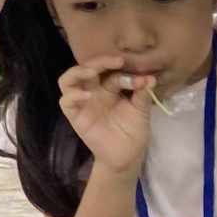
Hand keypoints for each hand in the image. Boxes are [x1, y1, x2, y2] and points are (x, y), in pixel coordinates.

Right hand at [56, 54, 154, 173]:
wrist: (127, 155)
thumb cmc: (133, 130)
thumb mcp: (141, 110)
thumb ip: (142, 93)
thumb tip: (150, 77)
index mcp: (109, 87)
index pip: (110, 71)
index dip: (123, 70)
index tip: (140, 73)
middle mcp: (93, 91)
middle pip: (87, 68)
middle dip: (100, 62)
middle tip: (116, 61)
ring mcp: (82, 102)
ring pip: (68, 80)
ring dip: (77, 72)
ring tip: (91, 72)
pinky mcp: (75, 116)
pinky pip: (66, 102)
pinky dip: (73, 95)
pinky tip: (87, 95)